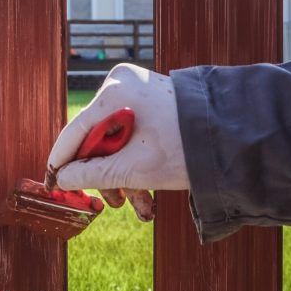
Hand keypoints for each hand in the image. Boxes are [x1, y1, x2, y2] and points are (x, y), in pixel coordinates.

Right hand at [46, 63, 189, 220]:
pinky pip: (134, 135)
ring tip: (142, 206)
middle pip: (99, 140)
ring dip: (126, 176)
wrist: (237, 137)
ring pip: (119, 141)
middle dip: (108, 177)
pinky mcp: (154, 101)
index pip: (75, 132)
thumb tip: (64, 178)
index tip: (52, 184)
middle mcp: (123, 84)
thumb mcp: (133, 168)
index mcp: (114, 92)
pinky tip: (149, 192)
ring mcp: (140, 91)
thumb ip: (91, 174)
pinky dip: (138, 162)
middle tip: (113, 203)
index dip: (62, 162)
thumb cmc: (185, 149)